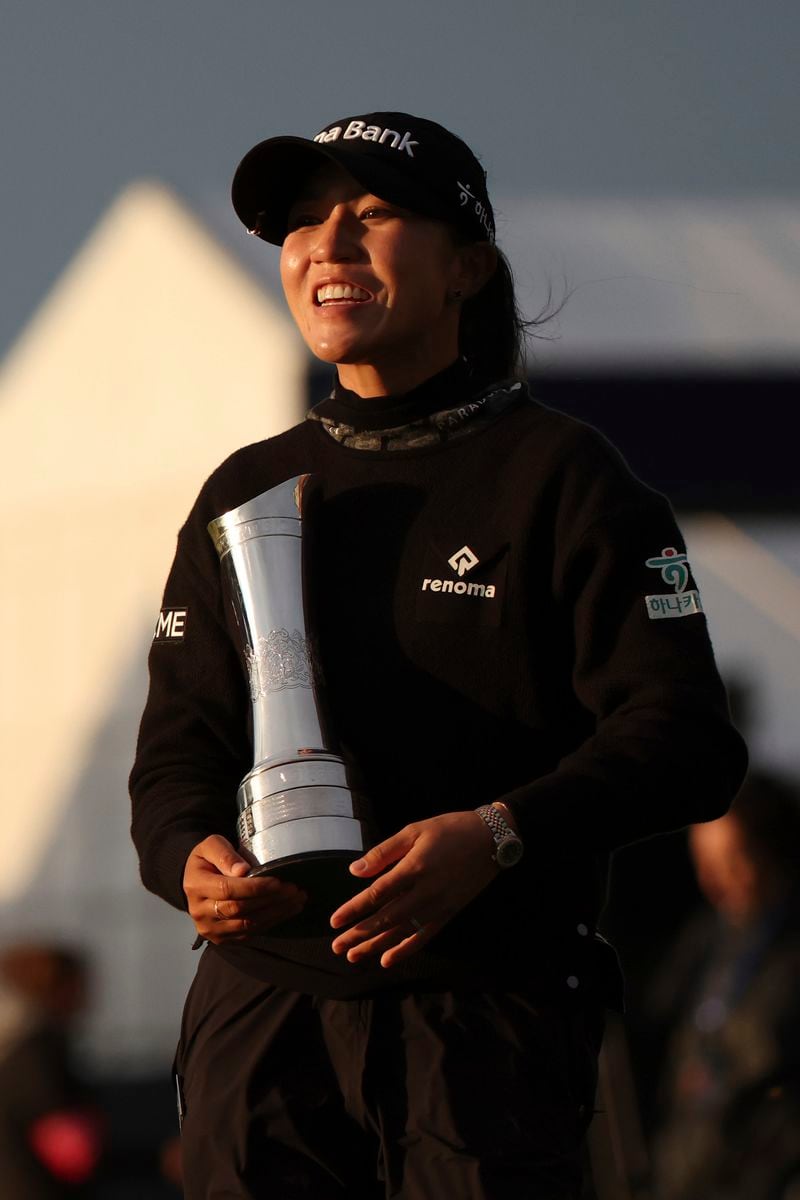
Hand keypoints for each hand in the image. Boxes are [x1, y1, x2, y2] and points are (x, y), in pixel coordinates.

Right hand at [183, 835, 306, 943]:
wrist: (196, 880)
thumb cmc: (207, 860)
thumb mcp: (211, 846)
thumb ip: (225, 855)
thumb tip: (242, 870)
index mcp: (195, 886)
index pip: (228, 889)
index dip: (254, 887)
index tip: (277, 881)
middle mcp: (200, 911)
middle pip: (239, 909)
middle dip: (270, 899)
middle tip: (293, 890)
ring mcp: (210, 928)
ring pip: (247, 924)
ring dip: (275, 913)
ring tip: (297, 899)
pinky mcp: (222, 938)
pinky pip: (249, 933)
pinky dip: (271, 922)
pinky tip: (287, 910)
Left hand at [329, 812, 497, 968]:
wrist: (491, 839)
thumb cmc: (449, 829)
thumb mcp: (414, 831)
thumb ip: (384, 852)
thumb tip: (355, 871)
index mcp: (414, 867)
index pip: (377, 894)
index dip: (354, 909)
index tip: (334, 921)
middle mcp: (425, 891)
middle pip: (386, 918)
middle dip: (360, 934)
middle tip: (336, 947)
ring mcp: (439, 905)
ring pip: (403, 931)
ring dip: (376, 945)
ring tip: (353, 956)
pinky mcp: (450, 912)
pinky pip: (425, 936)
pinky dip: (406, 949)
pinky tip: (388, 959)